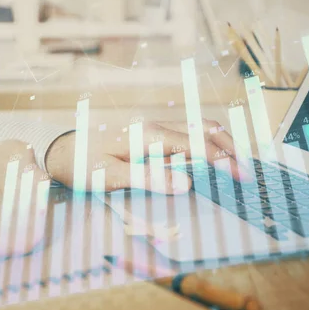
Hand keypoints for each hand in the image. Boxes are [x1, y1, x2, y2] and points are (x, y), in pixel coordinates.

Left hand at [45, 119, 245, 193]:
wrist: (61, 151)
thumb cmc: (84, 165)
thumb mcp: (112, 177)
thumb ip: (149, 179)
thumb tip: (186, 183)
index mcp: (150, 136)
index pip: (198, 146)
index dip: (224, 160)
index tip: (242, 176)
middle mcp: (155, 126)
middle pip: (205, 130)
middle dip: (231, 147)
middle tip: (247, 170)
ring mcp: (153, 127)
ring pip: (197, 128)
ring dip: (220, 143)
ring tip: (236, 162)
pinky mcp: (149, 133)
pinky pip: (186, 133)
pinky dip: (205, 143)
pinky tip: (208, 158)